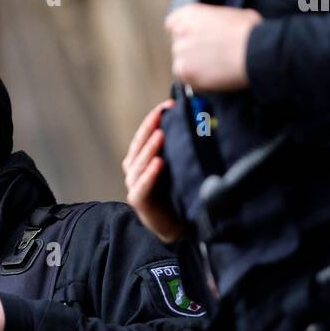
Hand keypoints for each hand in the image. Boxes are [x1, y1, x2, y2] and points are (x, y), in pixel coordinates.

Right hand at [122, 99, 183, 243]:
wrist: (178, 225)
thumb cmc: (178, 193)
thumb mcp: (178, 167)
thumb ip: (178, 148)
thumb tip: (195, 120)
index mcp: (141, 160)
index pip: (144, 135)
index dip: (153, 119)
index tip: (167, 105)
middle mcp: (134, 171)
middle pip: (138, 145)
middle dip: (150, 128)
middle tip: (162, 113)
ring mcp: (134, 186)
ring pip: (138, 164)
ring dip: (149, 148)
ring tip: (160, 134)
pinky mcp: (139, 201)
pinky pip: (142, 186)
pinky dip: (150, 174)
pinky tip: (159, 163)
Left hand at [166, 3, 261, 92]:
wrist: (255, 51)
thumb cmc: (250, 32)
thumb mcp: (233, 15)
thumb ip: (215, 22)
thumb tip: (220, 29)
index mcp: (191, 13)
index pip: (173, 24)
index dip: (185, 34)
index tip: (193, 41)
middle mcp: (181, 31)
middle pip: (178, 45)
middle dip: (191, 52)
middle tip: (210, 58)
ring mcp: (180, 52)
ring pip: (181, 63)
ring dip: (193, 67)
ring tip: (215, 69)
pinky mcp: (184, 71)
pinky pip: (186, 79)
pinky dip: (197, 81)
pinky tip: (214, 77)